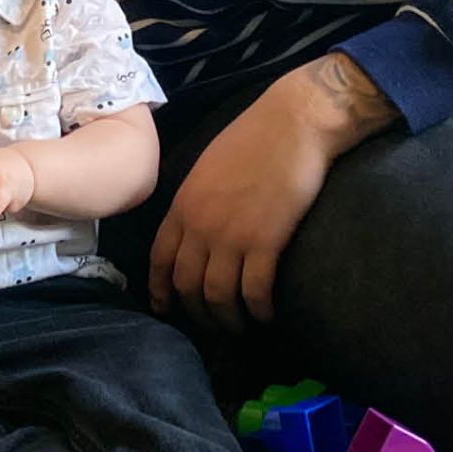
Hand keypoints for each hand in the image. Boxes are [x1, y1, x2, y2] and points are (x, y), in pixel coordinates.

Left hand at [149, 81, 340, 331]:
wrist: (293, 124)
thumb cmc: (255, 137)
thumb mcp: (209, 167)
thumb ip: (197, 199)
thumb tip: (198, 226)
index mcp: (183, 204)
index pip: (159, 258)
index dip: (160, 289)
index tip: (166, 308)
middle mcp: (200, 225)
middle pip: (186, 284)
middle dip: (196, 312)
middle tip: (212, 324)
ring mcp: (231, 235)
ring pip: (217, 295)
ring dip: (227, 319)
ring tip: (240, 327)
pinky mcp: (265, 241)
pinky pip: (254, 291)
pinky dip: (258, 311)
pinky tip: (266, 316)